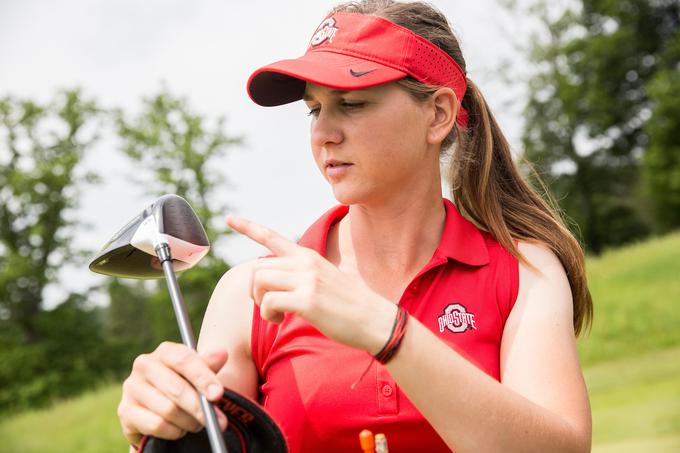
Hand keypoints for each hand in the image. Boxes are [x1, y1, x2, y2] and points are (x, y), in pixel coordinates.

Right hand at [118, 342, 228, 446]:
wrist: (156, 407)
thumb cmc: (183, 383)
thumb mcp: (197, 373)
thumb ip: (209, 365)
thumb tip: (222, 354)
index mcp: (165, 351)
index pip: (184, 360)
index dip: (203, 377)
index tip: (218, 394)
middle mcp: (144, 365)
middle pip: (177, 388)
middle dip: (200, 407)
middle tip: (216, 421)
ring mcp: (132, 388)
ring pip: (168, 410)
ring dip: (188, 421)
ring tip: (196, 423)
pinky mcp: (125, 411)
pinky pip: (157, 425)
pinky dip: (174, 431)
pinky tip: (178, 429)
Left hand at [227, 215, 395, 353]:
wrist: (375, 320)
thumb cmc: (348, 305)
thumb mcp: (323, 279)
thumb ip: (300, 275)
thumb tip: (274, 283)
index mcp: (308, 257)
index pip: (272, 237)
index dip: (248, 228)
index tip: (230, 219)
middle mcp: (305, 263)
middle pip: (257, 268)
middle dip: (255, 291)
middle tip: (270, 307)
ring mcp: (307, 280)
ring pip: (259, 283)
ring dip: (260, 303)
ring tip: (277, 315)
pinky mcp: (308, 300)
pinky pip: (269, 303)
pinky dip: (269, 316)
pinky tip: (282, 320)